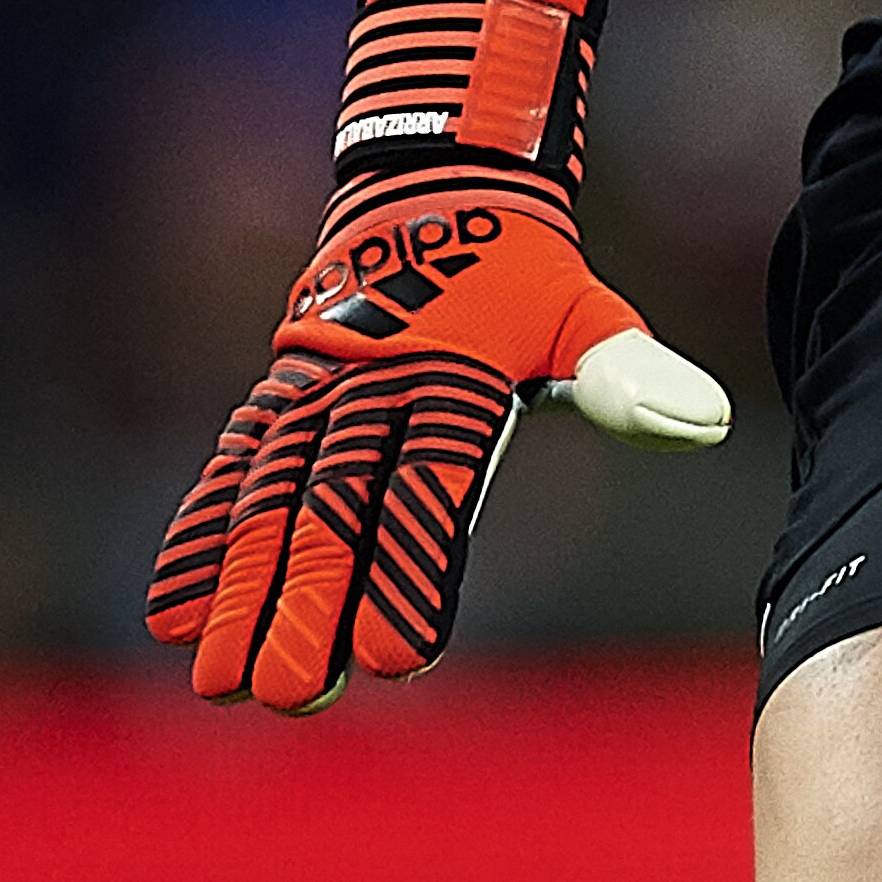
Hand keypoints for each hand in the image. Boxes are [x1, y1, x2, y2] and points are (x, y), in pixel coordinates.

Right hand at [148, 0, 729, 709]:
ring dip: (242, 595)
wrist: (433, 184)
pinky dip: (198, 537)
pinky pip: (228, 469)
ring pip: (268, 501)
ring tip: (220, 684)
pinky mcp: (274, 396)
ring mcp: (312, 394)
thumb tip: (709, 421)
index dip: (414, 569)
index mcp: (452, 378)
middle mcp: (371, 389)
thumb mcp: (583, 310)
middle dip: (309, 606)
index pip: (431, 489)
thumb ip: (629, 371)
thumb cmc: (522, 277)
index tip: (402, 661)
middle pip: (333, 510)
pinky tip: (172, 613)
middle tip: (292, 696)